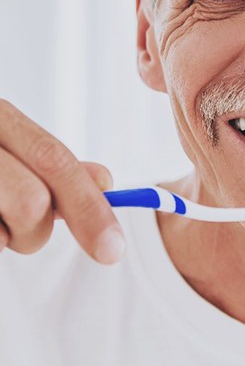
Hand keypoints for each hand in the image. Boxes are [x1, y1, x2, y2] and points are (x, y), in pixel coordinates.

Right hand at [0, 100, 124, 263]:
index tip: (113, 248)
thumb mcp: (13, 154)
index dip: (90, 206)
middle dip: (37, 229)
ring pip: (12, 228)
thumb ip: (54, 167)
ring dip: (10, 238)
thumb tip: (105, 181)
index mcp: (0, 117)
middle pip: (33, 202)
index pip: (55, 159)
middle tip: (20, 228)